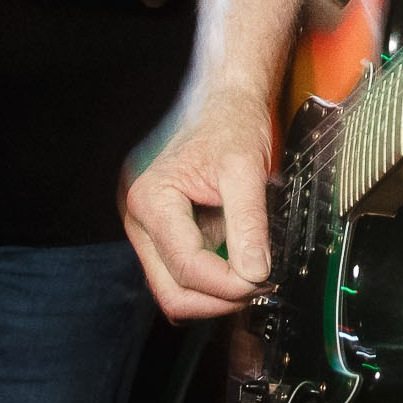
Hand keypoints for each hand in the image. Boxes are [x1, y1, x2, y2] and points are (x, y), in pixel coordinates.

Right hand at [122, 90, 274, 320]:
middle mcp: (139, 218)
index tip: (264, 280)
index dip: (228, 284)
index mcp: (150, 199)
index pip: (187, 266)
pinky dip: (210, 280)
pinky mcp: (161, 234)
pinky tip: (235, 263)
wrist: (225, 104)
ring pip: (174, 289)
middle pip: (172, 291)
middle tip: (259, 287)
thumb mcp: (245, 168)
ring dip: (214, 293)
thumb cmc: (228, 125)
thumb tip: (255, 272)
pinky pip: (181, 274)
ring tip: (251, 273)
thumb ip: (248, 222)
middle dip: (218, 298)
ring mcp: (147, 229)